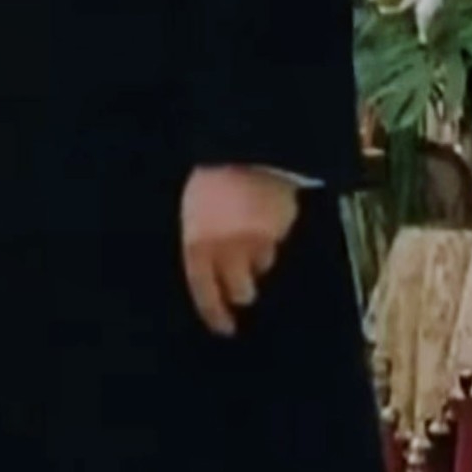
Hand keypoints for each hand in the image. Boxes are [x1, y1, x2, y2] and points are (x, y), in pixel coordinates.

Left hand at [181, 165, 300, 337]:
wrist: (245, 144)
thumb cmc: (209, 175)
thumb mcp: (190, 208)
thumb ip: (198, 239)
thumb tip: (204, 266)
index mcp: (197, 242)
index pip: (204, 289)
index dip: (214, 312)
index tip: (224, 328)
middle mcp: (228, 247)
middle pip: (240, 288)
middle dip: (242, 291)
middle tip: (243, 292)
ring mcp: (259, 238)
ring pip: (262, 264)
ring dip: (257, 259)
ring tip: (250, 237)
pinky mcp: (282, 226)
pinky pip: (276, 240)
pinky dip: (271, 234)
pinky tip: (263, 214)